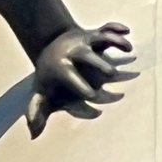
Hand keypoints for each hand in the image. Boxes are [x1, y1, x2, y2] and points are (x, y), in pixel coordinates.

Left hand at [26, 22, 132, 138]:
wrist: (48, 43)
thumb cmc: (49, 74)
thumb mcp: (41, 91)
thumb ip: (37, 110)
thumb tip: (33, 135)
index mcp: (61, 67)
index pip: (71, 78)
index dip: (82, 88)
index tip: (93, 99)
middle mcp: (73, 52)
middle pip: (87, 55)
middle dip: (99, 63)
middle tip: (111, 73)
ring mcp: (84, 40)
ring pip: (99, 36)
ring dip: (113, 40)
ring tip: (128, 49)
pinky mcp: (94, 33)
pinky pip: (106, 26)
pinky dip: (116, 27)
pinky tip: (127, 31)